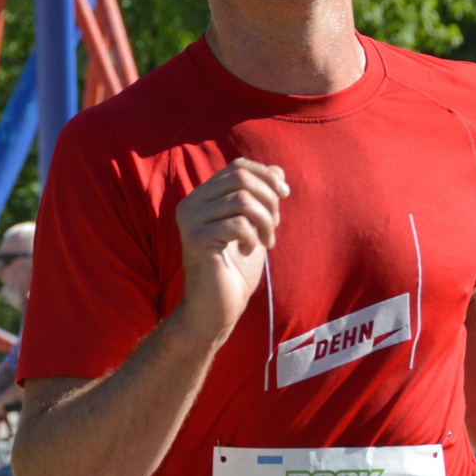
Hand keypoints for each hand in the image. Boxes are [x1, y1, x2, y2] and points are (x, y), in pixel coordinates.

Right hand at [173, 158, 288, 344]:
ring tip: (266, 241)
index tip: (285, 195)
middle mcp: (190, 204)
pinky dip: (253, 236)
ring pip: (242, 199)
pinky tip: (249, 251)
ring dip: (265, 220)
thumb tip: (277, 170)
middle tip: (274, 226)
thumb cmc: (235, 269)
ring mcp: (190, 221)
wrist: (215, 308)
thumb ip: (261, 198)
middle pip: (240, 178)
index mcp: (201, 197)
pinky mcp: (197, 239)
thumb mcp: (254, 227)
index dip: (266, 175)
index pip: (237, 167)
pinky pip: (238, 223)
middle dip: (269, 199)